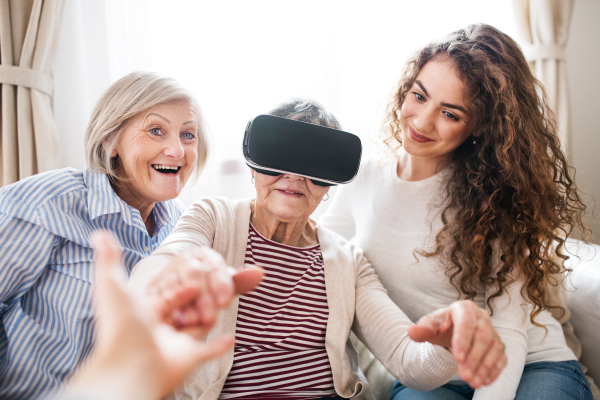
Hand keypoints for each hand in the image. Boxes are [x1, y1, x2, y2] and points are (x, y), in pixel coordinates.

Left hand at [68, 232, 240, 399]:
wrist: (129, 368)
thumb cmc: (120, 327)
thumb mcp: (112, 285)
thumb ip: (108, 258)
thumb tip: (98, 233)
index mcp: (144, 310)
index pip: (169, 291)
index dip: (181, 285)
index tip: (190, 280)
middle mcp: (159, 326)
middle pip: (187, 305)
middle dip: (198, 296)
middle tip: (200, 294)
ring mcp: (175, 343)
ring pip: (199, 323)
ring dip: (208, 313)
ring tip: (211, 310)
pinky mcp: (188, 358)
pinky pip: (208, 351)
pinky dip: (219, 346)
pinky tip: (230, 339)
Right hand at [146, 247, 262, 336]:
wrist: (179, 287)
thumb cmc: (209, 288)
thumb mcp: (224, 285)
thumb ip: (241, 281)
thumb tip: (260, 272)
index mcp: (206, 256)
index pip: (215, 267)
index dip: (220, 284)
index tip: (225, 302)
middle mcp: (186, 260)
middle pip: (195, 275)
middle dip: (202, 297)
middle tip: (209, 318)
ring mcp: (168, 270)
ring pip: (176, 284)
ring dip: (183, 303)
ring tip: (191, 321)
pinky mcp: (154, 285)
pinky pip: (158, 294)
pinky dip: (165, 307)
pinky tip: (172, 320)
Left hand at [408, 300, 506, 388]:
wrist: (451, 330)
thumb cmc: (440, 327)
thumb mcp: (430, 326)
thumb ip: (422, 329)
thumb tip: (412, 333)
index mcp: (464, 308)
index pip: (467, 323)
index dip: (464, 340)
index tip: (457, 358)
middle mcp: (482, 317)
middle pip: (483, 337)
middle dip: (474, 358)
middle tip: (464, 376)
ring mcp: (492, 330)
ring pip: (494, 348)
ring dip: (485, 367)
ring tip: (473, 383)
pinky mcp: (498, 344)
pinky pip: (501, 357)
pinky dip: (494, 370)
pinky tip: (485, 381)